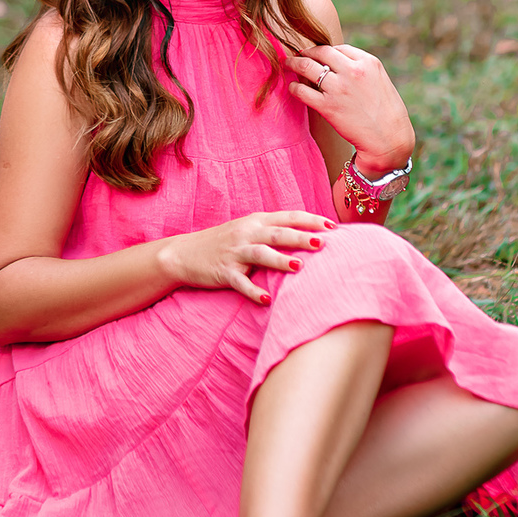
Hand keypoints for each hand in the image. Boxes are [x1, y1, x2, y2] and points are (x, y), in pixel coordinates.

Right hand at [157, 210, 335, 305]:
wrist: (184, 253)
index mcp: (256, 221)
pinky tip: (267, 299)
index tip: (333, 226)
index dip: (310, 220)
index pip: (288, 216)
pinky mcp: (223, 272)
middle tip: (322, 243)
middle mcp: (247, 233)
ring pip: (260, 254)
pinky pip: (240, 282)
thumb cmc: (224, 243)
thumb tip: (309, 235)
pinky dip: (253, 291)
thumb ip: (273, 231)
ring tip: (299, 266)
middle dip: (300, 237)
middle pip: (278, 233)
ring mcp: (234, 252)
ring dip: (280, 260)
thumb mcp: (248, 230)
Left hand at [286, 44, 414, 173]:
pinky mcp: (328, 106)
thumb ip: (362, 70)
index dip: (325, 51)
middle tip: (298, 55)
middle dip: (306, 52)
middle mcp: (352, 71)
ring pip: (307, 67)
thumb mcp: (380, 81)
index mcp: (368, 62)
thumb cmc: (387, 113)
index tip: (318, 54)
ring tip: (287, 64)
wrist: (389, 140)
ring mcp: (339, 88)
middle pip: (321, 52)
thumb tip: (340, 65)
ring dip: (294, 64)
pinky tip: (292, 87)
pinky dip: (294, 87)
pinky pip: (302, 91)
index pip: (339, 48)